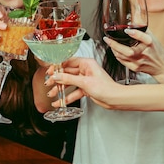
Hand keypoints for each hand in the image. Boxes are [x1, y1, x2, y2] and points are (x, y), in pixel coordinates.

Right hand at [44, 56, 163, 112]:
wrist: (115, 99)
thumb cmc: (106, 88)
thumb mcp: (85, 82)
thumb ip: (69, 79)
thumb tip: (56, 76)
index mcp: (86, 63)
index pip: (68, 62)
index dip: (57, 66)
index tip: (50, 71)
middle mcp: (85, 70)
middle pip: (67, 72)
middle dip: (57, 79)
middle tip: (48, 84)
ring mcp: (85, 79)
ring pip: (69, 83)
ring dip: (60, 89)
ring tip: (51, 94)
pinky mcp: (86, 88)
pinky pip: (73, 91)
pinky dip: (67, 96)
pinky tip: (59, 101)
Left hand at [104, 29, 163, 82]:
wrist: (161, 67)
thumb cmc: (157, 51)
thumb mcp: (152, 37)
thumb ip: (142, 27)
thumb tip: (135, 13)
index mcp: (150, 44)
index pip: (143, 37)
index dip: (134, 33)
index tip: (127, 30)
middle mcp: (144, 53)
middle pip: (127, 51)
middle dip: (114, 45)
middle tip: (106, 38)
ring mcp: (139, 62)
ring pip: (122, 56)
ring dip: (113, 49)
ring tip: (109, 42)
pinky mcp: (135, 68)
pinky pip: (122, 61)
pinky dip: (117, 55)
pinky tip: (115, 50)